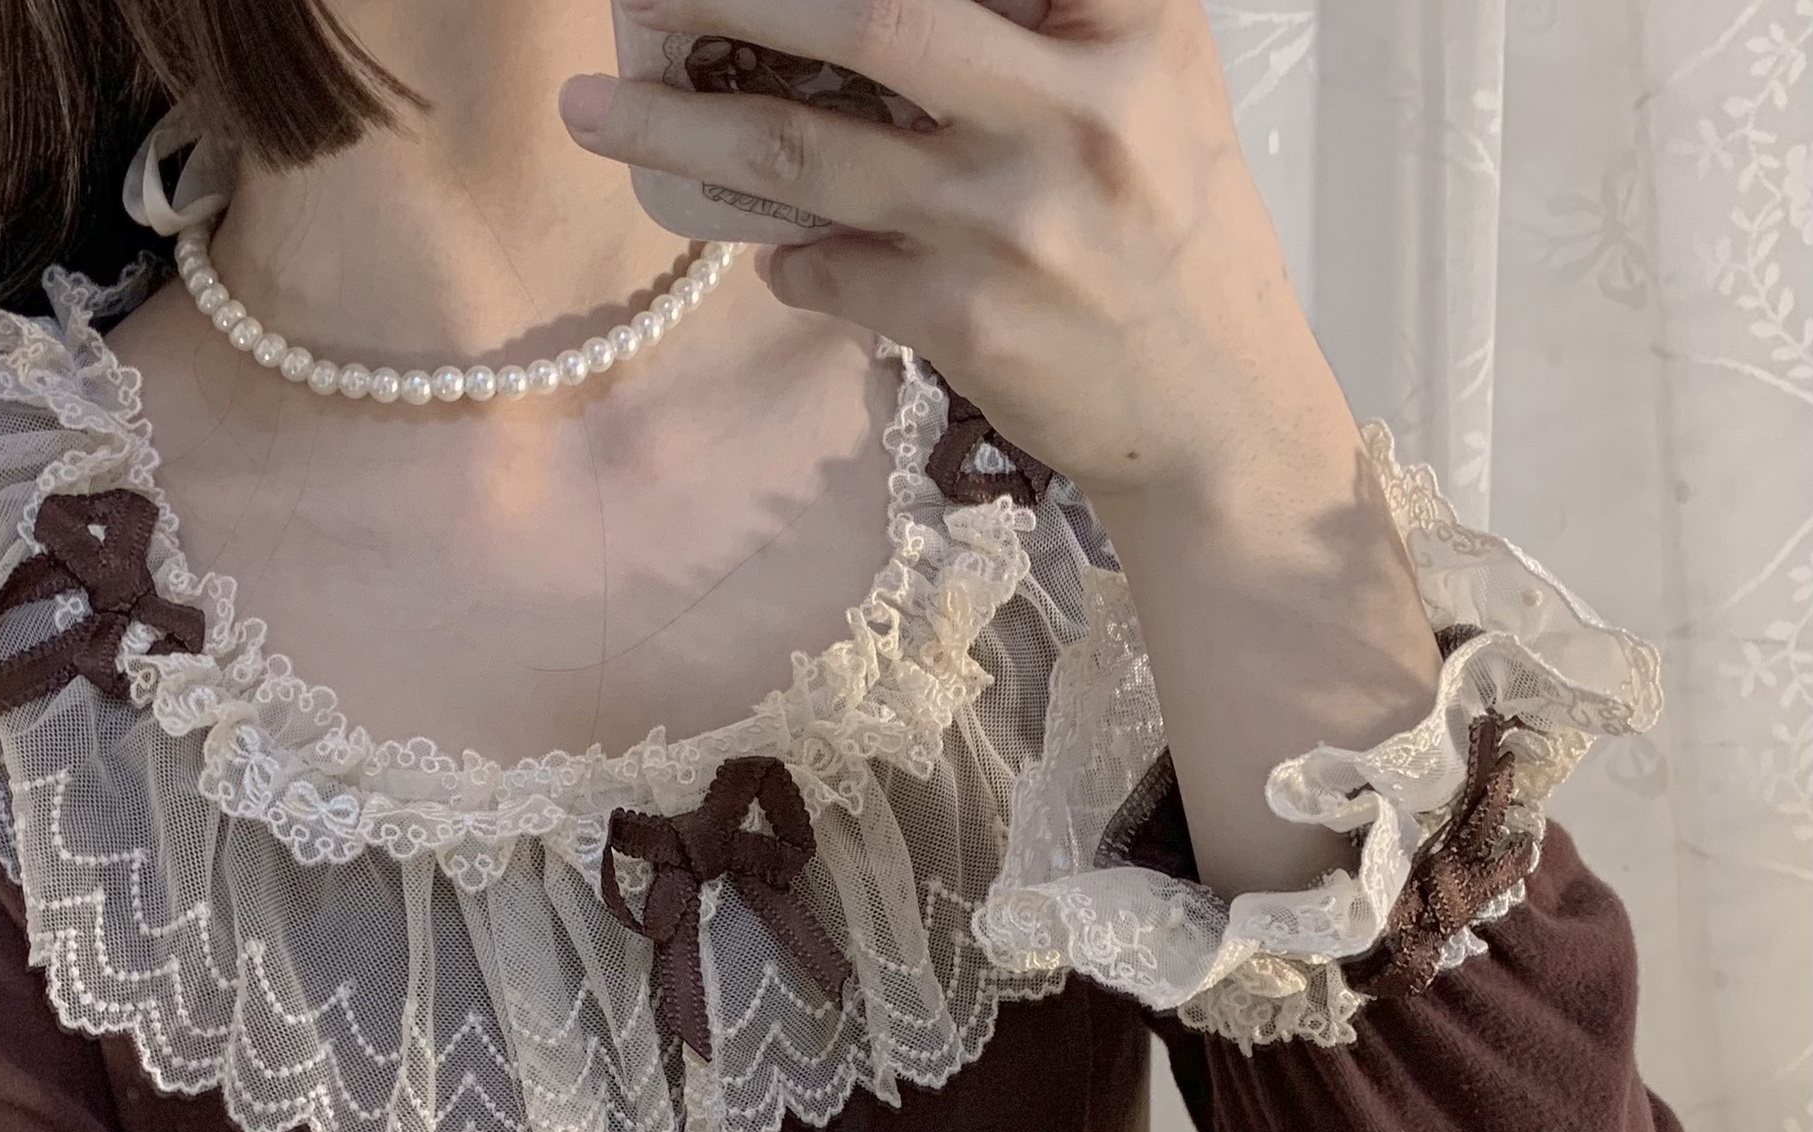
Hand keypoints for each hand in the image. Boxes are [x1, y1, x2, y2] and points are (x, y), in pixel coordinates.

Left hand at [562, 0, 1341, 507]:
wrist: (1216, 411)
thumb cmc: (1170, 230)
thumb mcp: (1153, 83)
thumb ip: (1050, 20)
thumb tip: (860, 18)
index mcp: (1131, 21)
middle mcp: (1076, 109)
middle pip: (866, 17)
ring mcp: (1015, 220)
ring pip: (808, 154)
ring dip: (682, 134)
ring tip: (595, 114)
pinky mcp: (970, 319)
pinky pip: (830, 272)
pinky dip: (784, 259)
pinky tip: (768, 253)